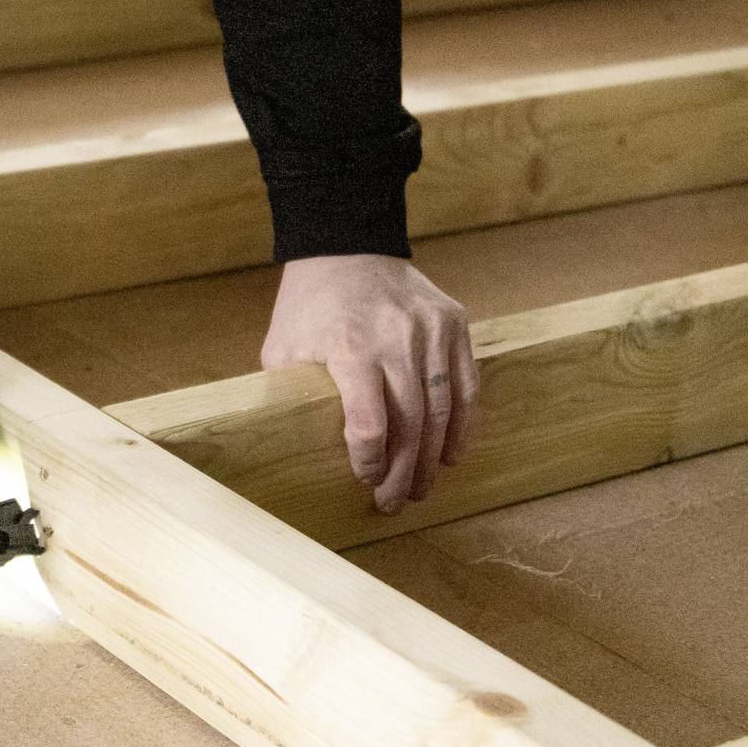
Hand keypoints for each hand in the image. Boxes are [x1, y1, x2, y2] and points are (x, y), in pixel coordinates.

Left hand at [260, 254, 477, 514]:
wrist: (345, 245)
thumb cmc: (308, 304)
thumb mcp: (283, 347)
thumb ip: (291, 394)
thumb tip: (294, 447)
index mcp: (350, 347)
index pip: (368, 424)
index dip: (368, 462)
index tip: (363, 480)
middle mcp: (397, 339)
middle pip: (410, 424)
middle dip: (403, 472)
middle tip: (393, 501)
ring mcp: (431, 329)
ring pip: (442, 409)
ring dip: (433, 457)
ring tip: (420, 488)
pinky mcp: (454, 322)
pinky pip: (465, 384)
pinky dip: (461, 424)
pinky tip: (450, 453)